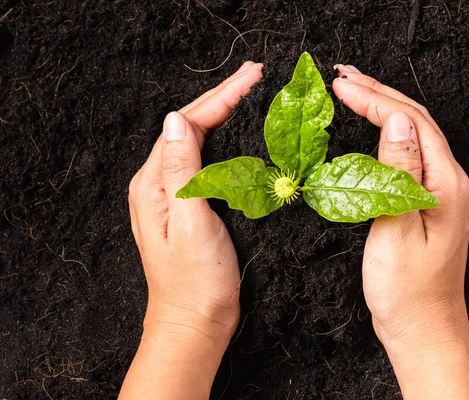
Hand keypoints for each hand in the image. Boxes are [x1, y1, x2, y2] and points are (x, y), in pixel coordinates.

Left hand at [121, 61, 262, 399]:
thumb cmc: (195, 282)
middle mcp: (159, 184)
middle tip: (256, 75)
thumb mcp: (191, 222)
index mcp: (154, 183)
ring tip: (251, 95)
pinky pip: (209, 163)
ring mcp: (175, 195)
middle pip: (191, 127)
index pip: (187, 125)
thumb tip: (175, 120)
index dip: (221, 98)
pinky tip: (243, 136)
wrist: (196, 323)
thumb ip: (182, 171)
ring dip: (225, 116)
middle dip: (223, 98)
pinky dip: (228, 142)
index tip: (252, 78)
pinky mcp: (192, 207)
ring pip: (200, 142)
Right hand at [333, 65, 468, 398]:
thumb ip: (399, 172)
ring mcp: (440, 191)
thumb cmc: (406, 290)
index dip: (374, 99)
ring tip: (354, 90)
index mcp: (445, 184)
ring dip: (383, 108)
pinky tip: (372, 129)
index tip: (341, 85)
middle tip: (342, 76)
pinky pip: (409, 154)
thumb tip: (399, 119)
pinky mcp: (427, 202)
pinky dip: (387, 133)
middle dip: (379, 93)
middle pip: (416, 121)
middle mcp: (449, 182)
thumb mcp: (396, 229)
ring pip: (413, 135)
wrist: (423, 328)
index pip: (411, 122)